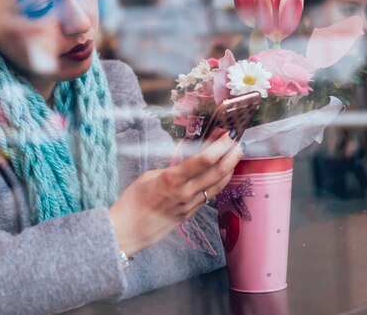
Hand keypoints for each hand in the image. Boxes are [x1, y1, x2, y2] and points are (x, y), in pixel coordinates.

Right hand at [108, 132, 241, 256]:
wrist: (127, 231)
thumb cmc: (131, 201)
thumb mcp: (147, 177)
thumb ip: (169, 171)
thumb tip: (184, 167)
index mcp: (172, 179)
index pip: (203, 161)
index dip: (219, 147)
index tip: (227, 136)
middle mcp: (185, 193)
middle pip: (217, 173)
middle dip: (231, 156)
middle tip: (239, 143)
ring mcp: (190, 206)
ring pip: (217, 186)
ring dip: (229, 170)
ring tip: (236, 157)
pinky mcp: (190, 214)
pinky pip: (209, 196)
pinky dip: (219, 183)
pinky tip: (222, 175)